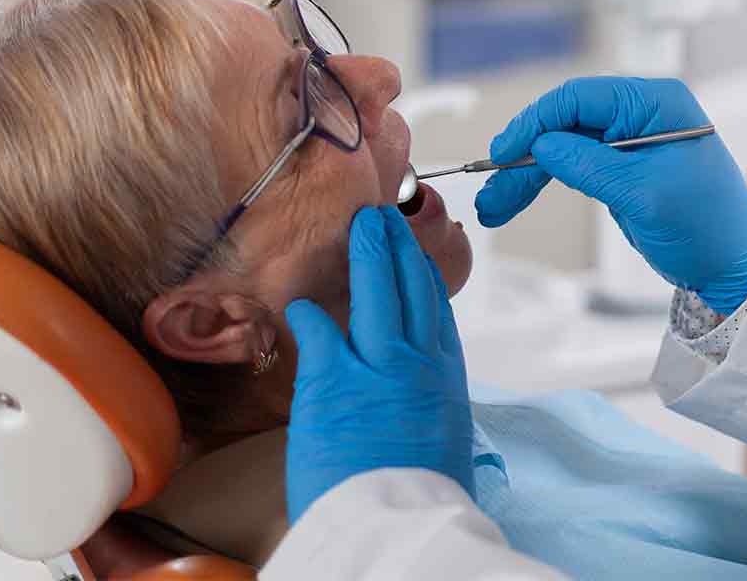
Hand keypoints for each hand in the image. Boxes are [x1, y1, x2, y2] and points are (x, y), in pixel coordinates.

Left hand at [284, 205, 473, 523]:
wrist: (398, 525)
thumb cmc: (421, 499)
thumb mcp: (446, 448)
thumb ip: (433, 416)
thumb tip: (426, 416)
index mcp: (447, 382)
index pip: (436, 314)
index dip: (423, 278)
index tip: (414, 257)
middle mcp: (418, 364)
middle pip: (409, 288)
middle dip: (397, 247)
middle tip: (385, 220)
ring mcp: (377, 367)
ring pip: (375, 291)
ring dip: (368, 252)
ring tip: (361, 226)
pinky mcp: (334, 381)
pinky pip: (318, 331)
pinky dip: (308, 314)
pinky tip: (299, 302)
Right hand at [475, 77, 746, 314]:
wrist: (736, 265)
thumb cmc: (709, 226)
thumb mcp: (645, 195)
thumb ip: (590, 165)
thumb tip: (541, 144)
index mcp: (656, 104)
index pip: (580, 97)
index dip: (536, 122)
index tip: (503, 150)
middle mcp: (640, 114)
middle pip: (564, 123)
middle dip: (525, 155)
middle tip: (492, 188)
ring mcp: (628, 141)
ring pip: (561, 147)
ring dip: (525, 175)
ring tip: (494, 206)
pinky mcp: (619, 168)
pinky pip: (571, 166)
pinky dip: (542, 183)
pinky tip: (514, 200)